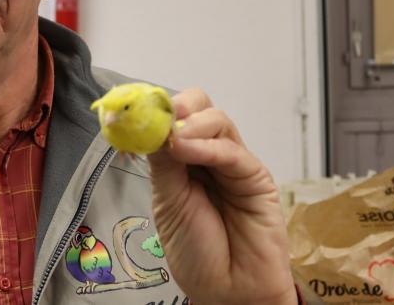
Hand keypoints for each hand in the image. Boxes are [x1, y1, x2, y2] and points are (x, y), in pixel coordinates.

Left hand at [147, 88, 295, 304]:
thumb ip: (162, 164)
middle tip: (160, 117)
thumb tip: (152, 127)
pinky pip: (232, 151)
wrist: (226, 290)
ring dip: (191, 124)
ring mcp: (234, 164)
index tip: (137, 110)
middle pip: (199, 108)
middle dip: (178, 107)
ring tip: (173, 140)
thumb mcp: (166, 202)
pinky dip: (207, 146)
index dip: (158, 110)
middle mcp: (210, 156)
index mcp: (183, 160)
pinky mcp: (256, 177)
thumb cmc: (196, 252)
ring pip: (217, 121)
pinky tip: (187, 149)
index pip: (174, 118)